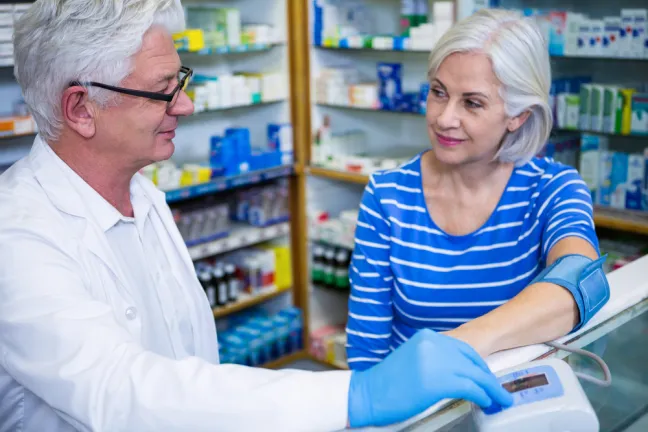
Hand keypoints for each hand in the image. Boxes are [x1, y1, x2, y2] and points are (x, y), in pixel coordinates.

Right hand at [347, 329, 512, 427]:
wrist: (367, 394)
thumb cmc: (387, 383)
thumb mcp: (413, 359)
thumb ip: (434, 359)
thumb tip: (459, 372)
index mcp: (428, 337)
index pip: (464, 348)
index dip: (479, 365)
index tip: (487, 377)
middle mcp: (434, 344)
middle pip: (473, 360)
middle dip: (489, 378)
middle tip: (500, 391)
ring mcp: (437, 361)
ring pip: (476, 375)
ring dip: (492, 390)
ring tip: (501, 400)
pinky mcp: (439, 381)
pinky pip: (472, 388)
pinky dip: (484, 397)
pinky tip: (488, 403)